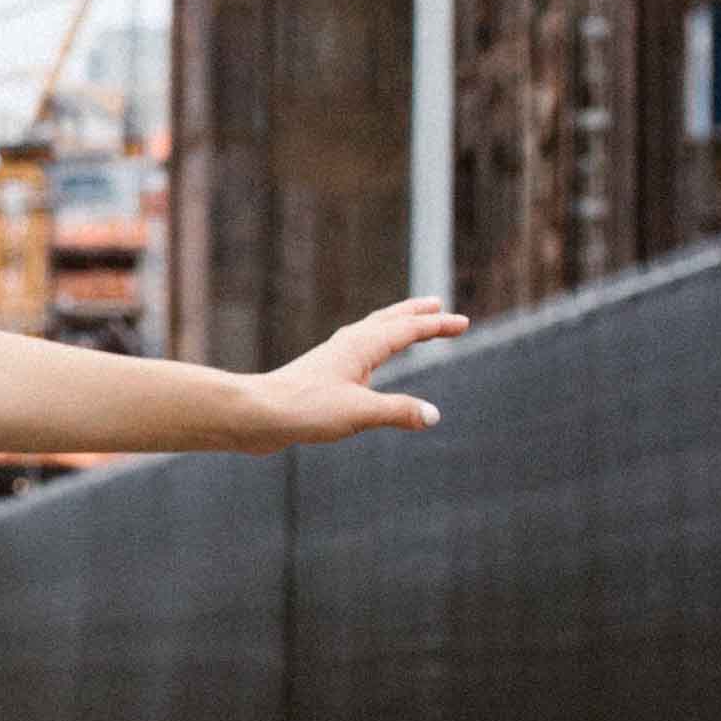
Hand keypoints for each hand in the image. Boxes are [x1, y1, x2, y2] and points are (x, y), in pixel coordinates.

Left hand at [245, 297, 466, 443]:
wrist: (258, 414)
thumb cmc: (305, 409)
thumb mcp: (359, 413)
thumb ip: (398, 412)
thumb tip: (434, 415)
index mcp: (362, 346)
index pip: (408, 329)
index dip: (437, 326)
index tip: (462, 322)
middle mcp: (348, 344)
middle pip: (388, 320)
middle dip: (415, 314)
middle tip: (437, 305)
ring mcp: (333, 356)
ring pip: (371, 332)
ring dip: (394, 325)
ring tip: (407, 324)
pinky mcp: (322, 373)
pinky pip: (358, 350)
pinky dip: (374, 345)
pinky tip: (367, 360)